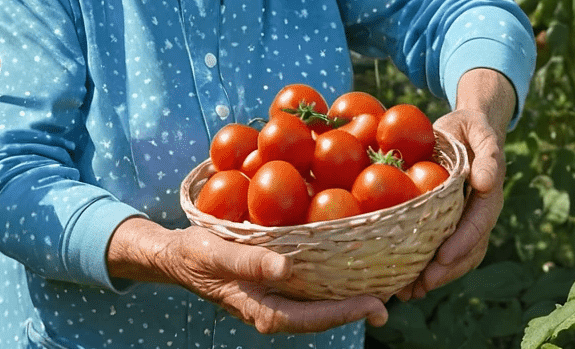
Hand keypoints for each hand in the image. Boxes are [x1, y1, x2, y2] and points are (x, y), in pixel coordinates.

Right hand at [108, 217, 388, 333]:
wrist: (178, 256)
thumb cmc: (197, 255)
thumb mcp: (219, 254)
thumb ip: (251, 261)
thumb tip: (286, 267)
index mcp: (264, 311)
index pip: (315, 319)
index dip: (347, 313)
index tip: (378, 304)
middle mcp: (276, 309)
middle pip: (324, 314)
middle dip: (359, 305)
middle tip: (396, 294)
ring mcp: (277, 298)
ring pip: (320, 301)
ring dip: (349, 292)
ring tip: (382, 279)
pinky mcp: (276, 283)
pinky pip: (310, 285)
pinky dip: (332, 277)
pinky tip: (348, 262)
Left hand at [397, 68, 514, 300]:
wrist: (469, 129)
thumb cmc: (471, 128)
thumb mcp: (480, 133)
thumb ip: (488, 156)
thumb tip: (488, 183)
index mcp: (489, 196)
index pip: (477, 225)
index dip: (460, 244)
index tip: (440, 260)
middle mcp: (479, 214)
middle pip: (467, 251)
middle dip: (444, 272)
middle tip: (418, 287)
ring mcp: (466, 221)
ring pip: (456, 258)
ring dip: (434, 278)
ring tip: (408, 294)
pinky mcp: (450, 222)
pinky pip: (442, 250)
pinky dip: (426, 267)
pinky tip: (404, 280)